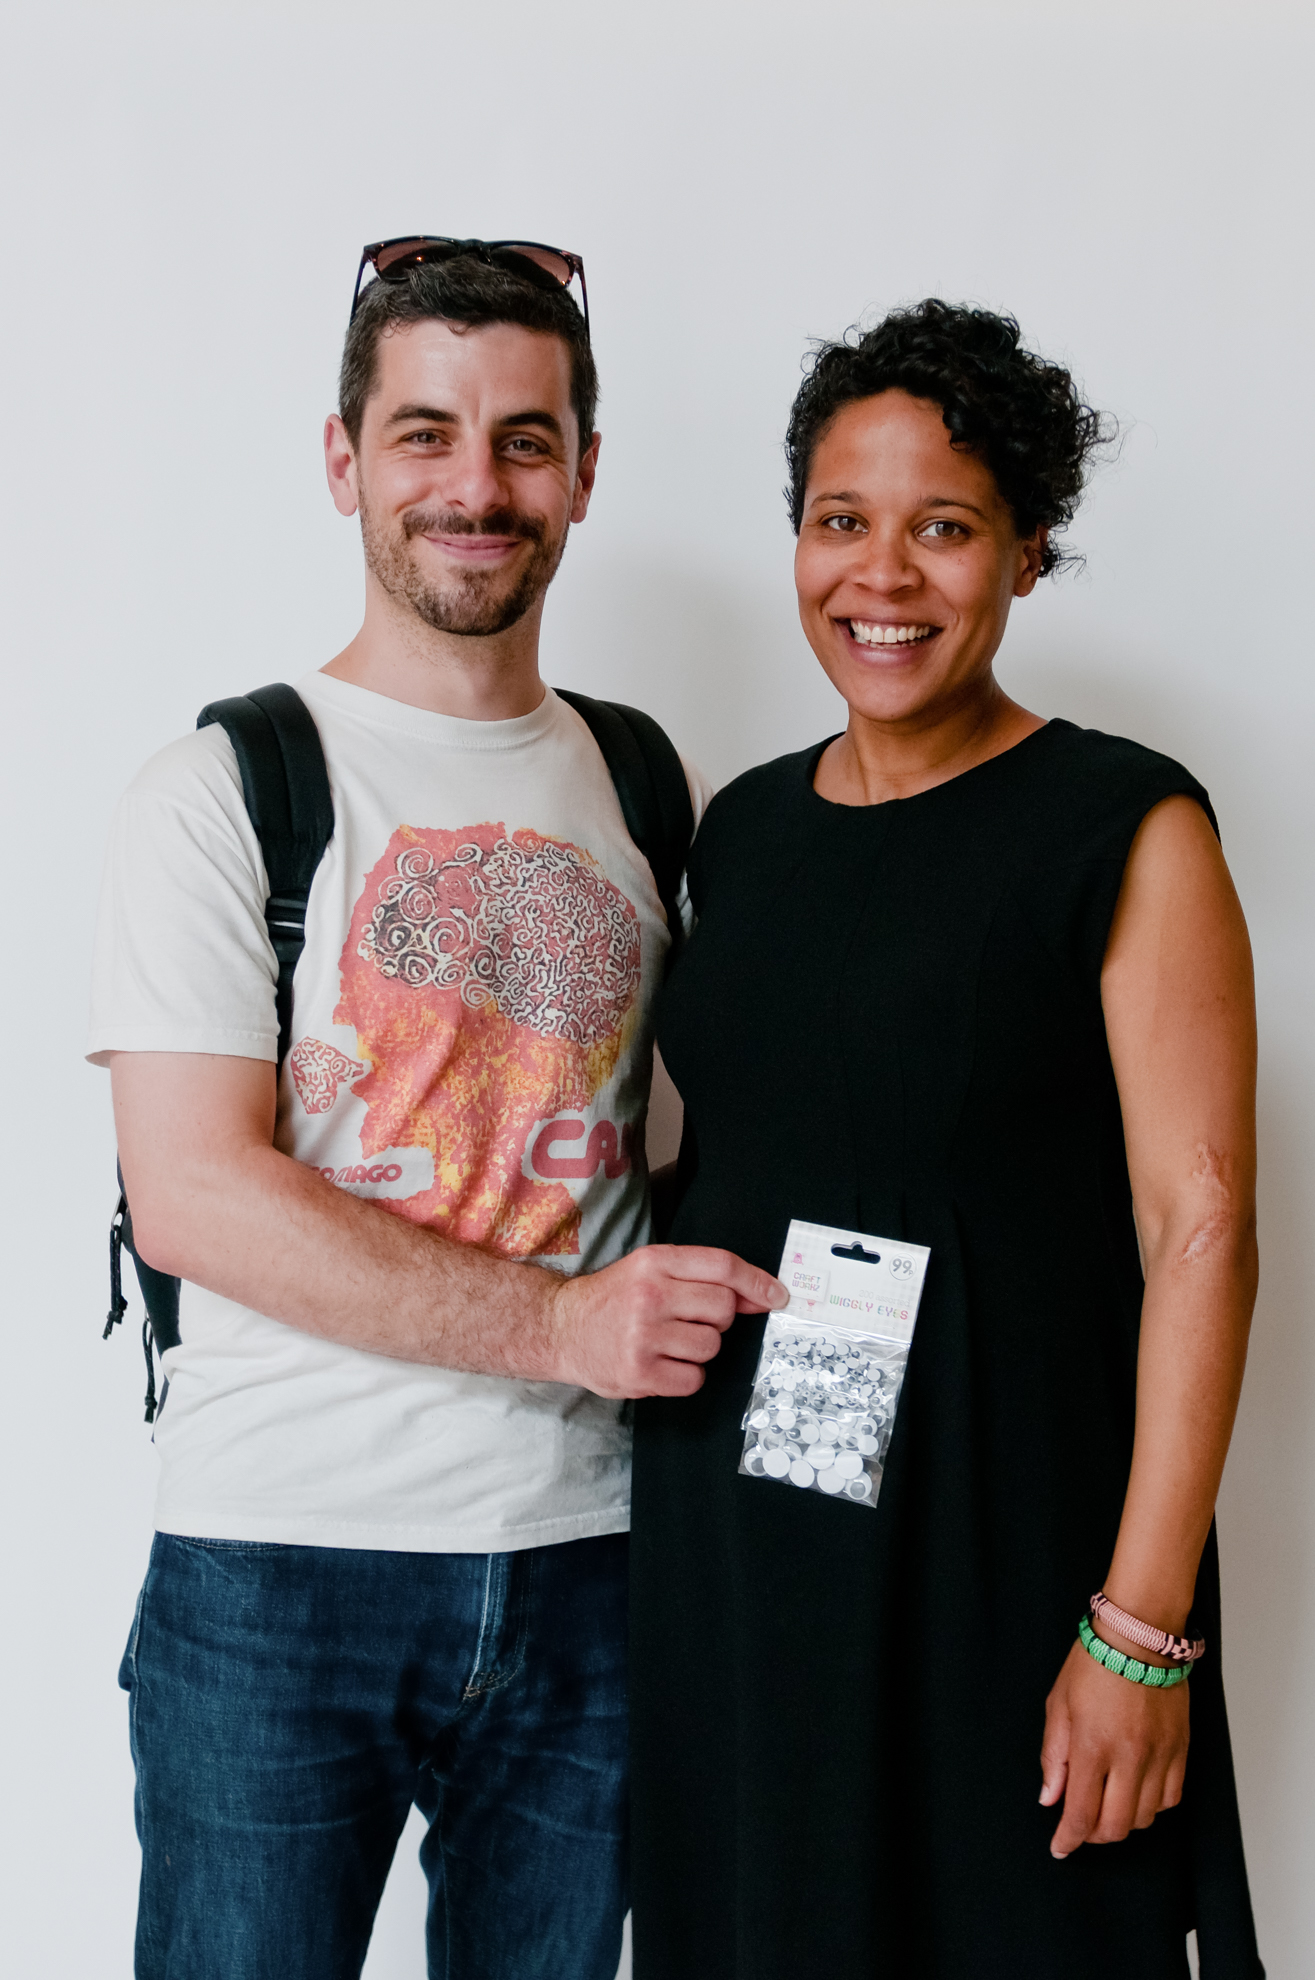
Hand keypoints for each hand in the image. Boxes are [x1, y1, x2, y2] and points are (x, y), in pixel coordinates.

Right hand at [547, 1244, 787, 1398]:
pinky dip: (685, 1375)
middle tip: (688, 1320)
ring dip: (700, 1348)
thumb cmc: (612, 1298)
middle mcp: (649, 1295)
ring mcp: (643, 1336)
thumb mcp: (649, 1269)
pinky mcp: (639, 1373)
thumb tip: (758, 1296)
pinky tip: (662, 1363)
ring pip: (711, 1346)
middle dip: (717, 1319)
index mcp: (654, 1262)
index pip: (722, 1266)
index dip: (757, 1282)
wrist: (560, 1328)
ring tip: (669, 1342)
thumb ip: (700, 1276)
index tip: (777, 1296)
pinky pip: (694, 1378)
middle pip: (723, 1309)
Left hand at [1040, 1638, 1189, 1857]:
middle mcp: (1129, 1757)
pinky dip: (1152, 1806)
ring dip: (1123, 1821)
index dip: (1069, 1838)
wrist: (1139, 1636)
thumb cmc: (1093, 1663)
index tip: (1060, 1848)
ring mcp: (1159, 1755)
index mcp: (1092, 1746)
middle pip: (1117, 1826)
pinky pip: (1171, 1798)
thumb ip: (1054, 1757)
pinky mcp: (1180, 1750)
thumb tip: (1050, 1799)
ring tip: (1108, 1803)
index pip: (1081, 1813)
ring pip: (1145, 1818)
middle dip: (1095, 1835)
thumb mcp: (1058, 1705)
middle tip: (1082, 1825)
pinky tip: (1137, 1791)